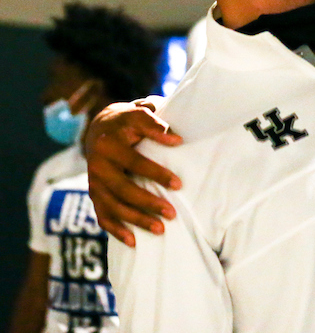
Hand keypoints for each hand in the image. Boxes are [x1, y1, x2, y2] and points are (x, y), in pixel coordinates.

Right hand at [85, 99, 182, 246]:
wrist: (100, 128)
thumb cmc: (127, 122)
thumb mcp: (139, 115)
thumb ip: (155, 125)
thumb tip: (177, 139)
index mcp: (109, 146)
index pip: (135, 163)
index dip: (156, 174)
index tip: (179, 184)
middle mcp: (96, 166)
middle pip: (122, 190)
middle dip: (148, 203)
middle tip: (172, 213)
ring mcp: (93, 183)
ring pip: (113, 207)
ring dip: (136, 220)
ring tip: (160, 229)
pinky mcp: (94, 195)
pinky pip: (102, 216)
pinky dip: (116, 230)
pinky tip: (133, 242)